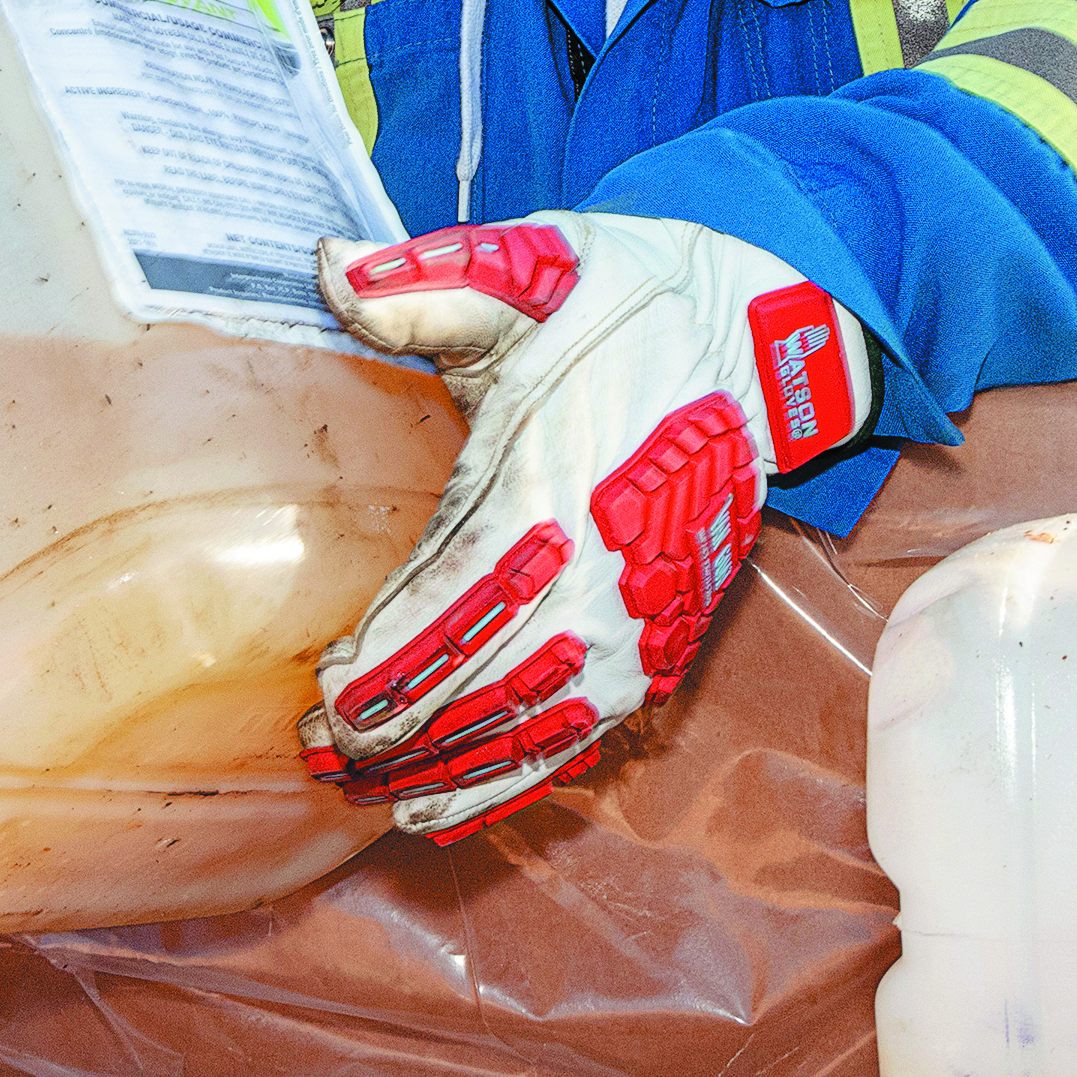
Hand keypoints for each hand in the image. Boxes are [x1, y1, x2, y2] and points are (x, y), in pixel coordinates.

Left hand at [301, 211, 870, 837]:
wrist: (757, 343)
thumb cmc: (626, 306)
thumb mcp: (532, 270)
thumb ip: (429, 284)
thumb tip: (327, 268)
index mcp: (560, 480)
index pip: (463, 596)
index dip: (395, 658)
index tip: (328, 691)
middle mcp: (607, 567)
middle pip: (490, 680)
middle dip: (402, 730)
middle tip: (320, 755)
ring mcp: (642, 617)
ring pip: (534, 726)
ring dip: (450, 770)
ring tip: (369, 797)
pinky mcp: (663, 642)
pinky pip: (582, 736)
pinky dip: (514, 780)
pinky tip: (448, 809)